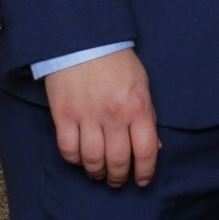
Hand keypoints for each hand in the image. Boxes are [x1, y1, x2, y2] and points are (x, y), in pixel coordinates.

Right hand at [41, 48, 160, 187]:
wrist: (82, 39)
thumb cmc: (116, 61)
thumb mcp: (142, 84)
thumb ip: (148, 116)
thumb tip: (154, 147)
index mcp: (138, 106)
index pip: (146, 151)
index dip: (145, 172)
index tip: (142, 180)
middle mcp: (114, 115)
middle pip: (118, 161)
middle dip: (119, 177)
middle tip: (117, 180)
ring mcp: (87, 116)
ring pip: (93, 160)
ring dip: (97, 172)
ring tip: (99, 173)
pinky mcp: (64, 115)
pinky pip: (69, 149)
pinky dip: (75, 160)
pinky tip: (80, 158)